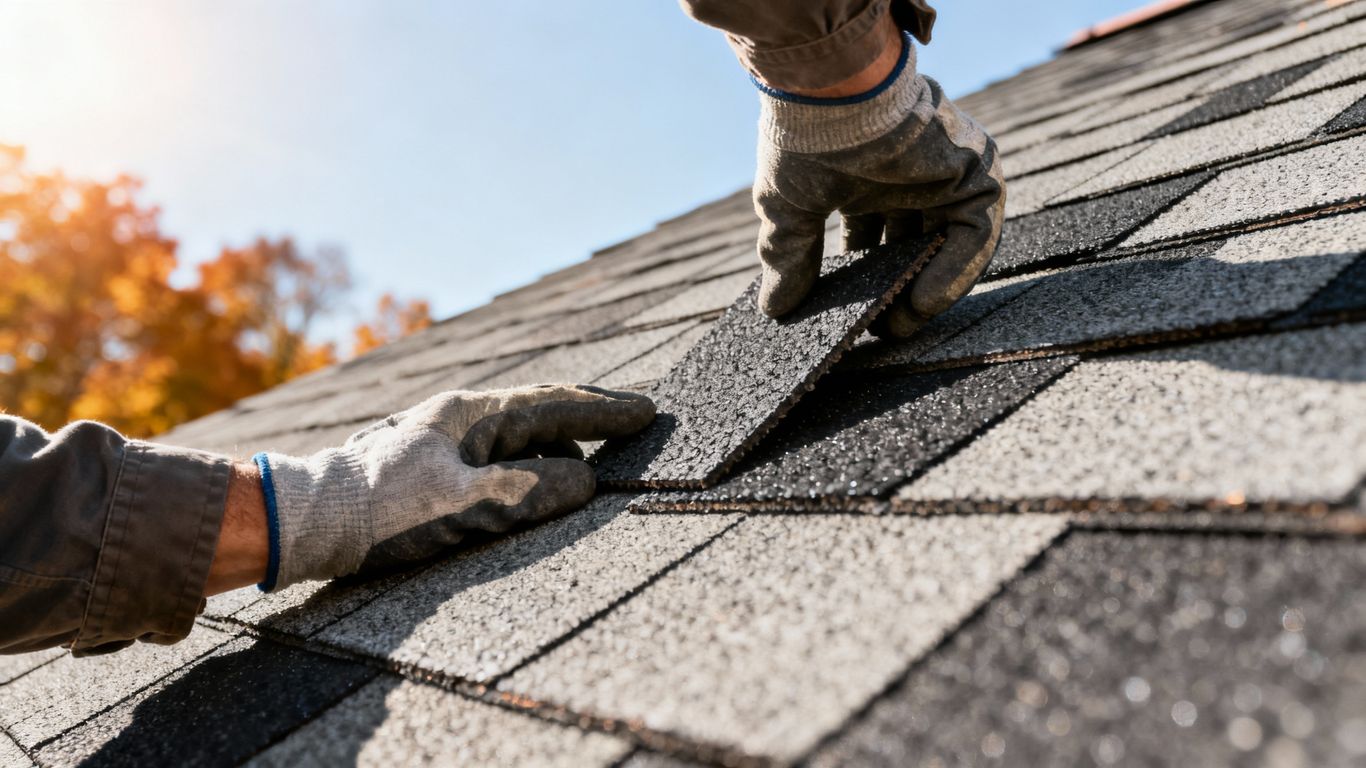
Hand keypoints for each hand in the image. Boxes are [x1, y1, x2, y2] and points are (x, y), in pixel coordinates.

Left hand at [253, 385, 654, 590]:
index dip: (604, 409)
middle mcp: (460, 418)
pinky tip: (535, 489)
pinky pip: (497, 459)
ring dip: (557, 450)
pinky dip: (528, 469)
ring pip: (517, 438)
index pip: (554, 404)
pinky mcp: (432, 467)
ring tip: (590, 472)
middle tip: (634, 423)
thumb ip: (527, 491)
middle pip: (540, 413)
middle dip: (589, 418)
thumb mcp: (461, 504)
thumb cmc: (378, 511)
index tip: (647, 411)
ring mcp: (445, 440)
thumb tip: (584, 481)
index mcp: (470, 413)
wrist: (307, 522)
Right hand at [751, 29, 1004, 337]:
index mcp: (867, 177)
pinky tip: (920, 304)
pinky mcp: (974, 170)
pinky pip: (975, 234)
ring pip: (947, 243)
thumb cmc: (807, 137)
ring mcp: (945, 172)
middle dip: (894, 288)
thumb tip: (773, 307)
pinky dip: (953, 273)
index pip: (874, 238)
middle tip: (876, 328)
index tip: (850, 313)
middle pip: (912, 244)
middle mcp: (910, 175)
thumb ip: (788, 255)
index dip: (863, 277)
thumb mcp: (788, 206)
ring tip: (897, 326)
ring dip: (925, 289)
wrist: (837, 90)